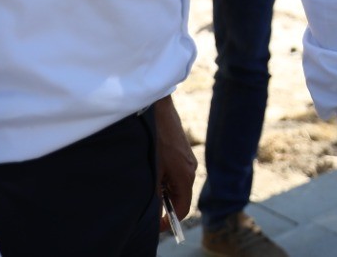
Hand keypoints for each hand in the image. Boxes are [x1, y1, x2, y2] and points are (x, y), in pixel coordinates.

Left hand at [153, 96, 196, 229]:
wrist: (157, 110)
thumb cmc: (154, 139)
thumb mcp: (152, 170)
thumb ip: (155, 193)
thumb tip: (155, 209)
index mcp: (186, 176)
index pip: (183, 208)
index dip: (169, 221)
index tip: (155, 226)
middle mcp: (191, 169)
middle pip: (181, 196)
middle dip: (165, 205)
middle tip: (146, 206)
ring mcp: (188, 159)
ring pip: (177, 184)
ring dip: (163, 189)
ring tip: (147, 183)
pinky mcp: (183, 151)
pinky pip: (176, 172)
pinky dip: (164, 177)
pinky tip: (151, 169)